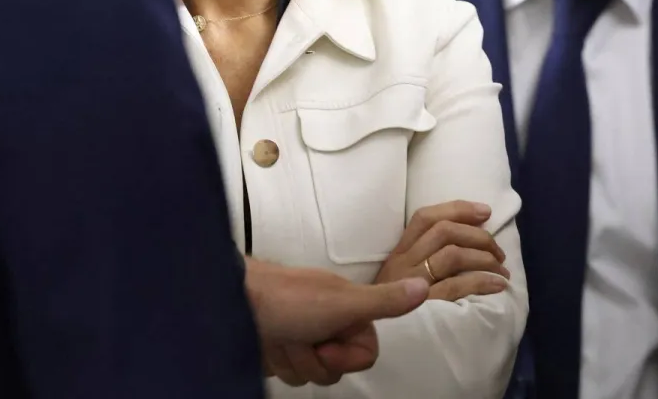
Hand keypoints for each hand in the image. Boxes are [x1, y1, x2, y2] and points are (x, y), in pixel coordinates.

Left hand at [245, 258, 428, 385]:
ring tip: (281, 336)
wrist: (233, 301)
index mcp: (346, 308)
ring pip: (310, 374)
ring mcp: (300, 337)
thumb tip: (424, 284)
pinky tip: (267, 343)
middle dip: (317, 359)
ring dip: (294, 359)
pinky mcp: (278, 350)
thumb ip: (385, 301)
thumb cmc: (290, 300)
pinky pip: (287, 373)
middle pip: (337, 368)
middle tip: (302, 336)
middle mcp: (326, 322)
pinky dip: (277, 361)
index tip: (328, 341)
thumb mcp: (344, 302)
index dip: (347, 355)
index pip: (366, 353)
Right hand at [373, 200, 510, 301]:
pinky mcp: (423, 307)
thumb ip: (424, 261)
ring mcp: (411, 285)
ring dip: (484, 258)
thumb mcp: (400, 281)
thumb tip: (468, 243)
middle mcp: (403, 264)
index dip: (458, 209)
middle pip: (443, 231)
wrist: (375, 344)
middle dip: (478, 235)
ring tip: (502, 270)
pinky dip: (482, 281)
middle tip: (498, 250)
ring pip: (452, 254)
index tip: (485, 212)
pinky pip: (456, 286)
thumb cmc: (393, 312)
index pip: (425, 218)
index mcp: (399, 254)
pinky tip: (497, 285)